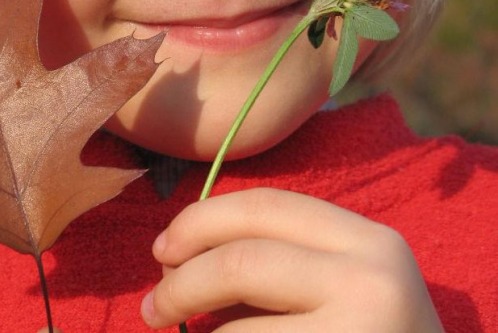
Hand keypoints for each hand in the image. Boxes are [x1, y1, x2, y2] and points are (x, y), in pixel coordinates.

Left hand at [141, 188, 444, 331]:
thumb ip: (285, 258)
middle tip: (154, 306)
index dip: (202, 220)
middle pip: (244, 259)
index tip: (163, 247)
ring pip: (238, 329)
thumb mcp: (347, 283)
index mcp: (367, 240)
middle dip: (183, 280)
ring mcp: (359, 332)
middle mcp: (371, 278)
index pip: (267, 206)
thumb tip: (181, 253)